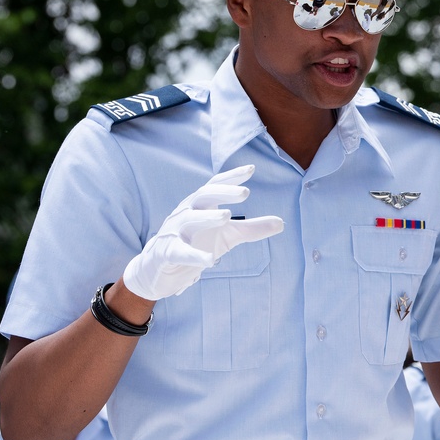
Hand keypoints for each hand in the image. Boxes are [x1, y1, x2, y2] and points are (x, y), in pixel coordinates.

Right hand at [122, 165, 283, 300]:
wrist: (157, 270)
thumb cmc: (195, 244)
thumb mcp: (227, 236)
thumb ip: (252, 228)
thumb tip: (282, 223)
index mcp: (200, 205)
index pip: (215, 185)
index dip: (232, 177)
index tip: (252, 169)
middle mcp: (185, 213)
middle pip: (202, 196)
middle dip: (223, 192)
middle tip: (245, 193)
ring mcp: (173, 231)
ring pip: (189, 220)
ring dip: (207, 218)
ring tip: (227, 217)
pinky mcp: (166, 253)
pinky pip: (179, 252)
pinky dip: (193, 255)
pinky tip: (210, 261)